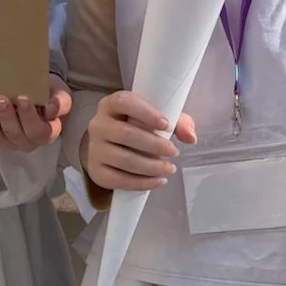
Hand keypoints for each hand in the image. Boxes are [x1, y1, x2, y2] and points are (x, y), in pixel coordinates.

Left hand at [0, 76, 72, 152]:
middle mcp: (26, 142)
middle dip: (6, 116)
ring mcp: (7, 142)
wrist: (35, 94)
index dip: (29, 117)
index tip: (22, 98)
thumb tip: (51, 108)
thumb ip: (60, 102)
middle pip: (15, 134)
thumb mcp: (60, 95)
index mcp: (46, 134)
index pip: (38, 131)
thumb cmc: (49, 95)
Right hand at [82, 92, 197, 192]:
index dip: (145, 113)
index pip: (124, 102)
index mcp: (111, 105)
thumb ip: (178, 123)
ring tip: (169, 168)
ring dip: (151, 167)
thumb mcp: (157, 118)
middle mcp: (98, 125)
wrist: (110, 146)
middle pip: (125, 134)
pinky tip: (158, 180)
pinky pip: (118, 180)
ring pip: (124, 160)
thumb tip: (190, 137)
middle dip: (154, 145)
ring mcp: (94, 149)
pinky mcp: (96, 170)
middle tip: (174, 152)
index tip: (166, 124)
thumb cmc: (137, 127)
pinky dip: (141, 183)